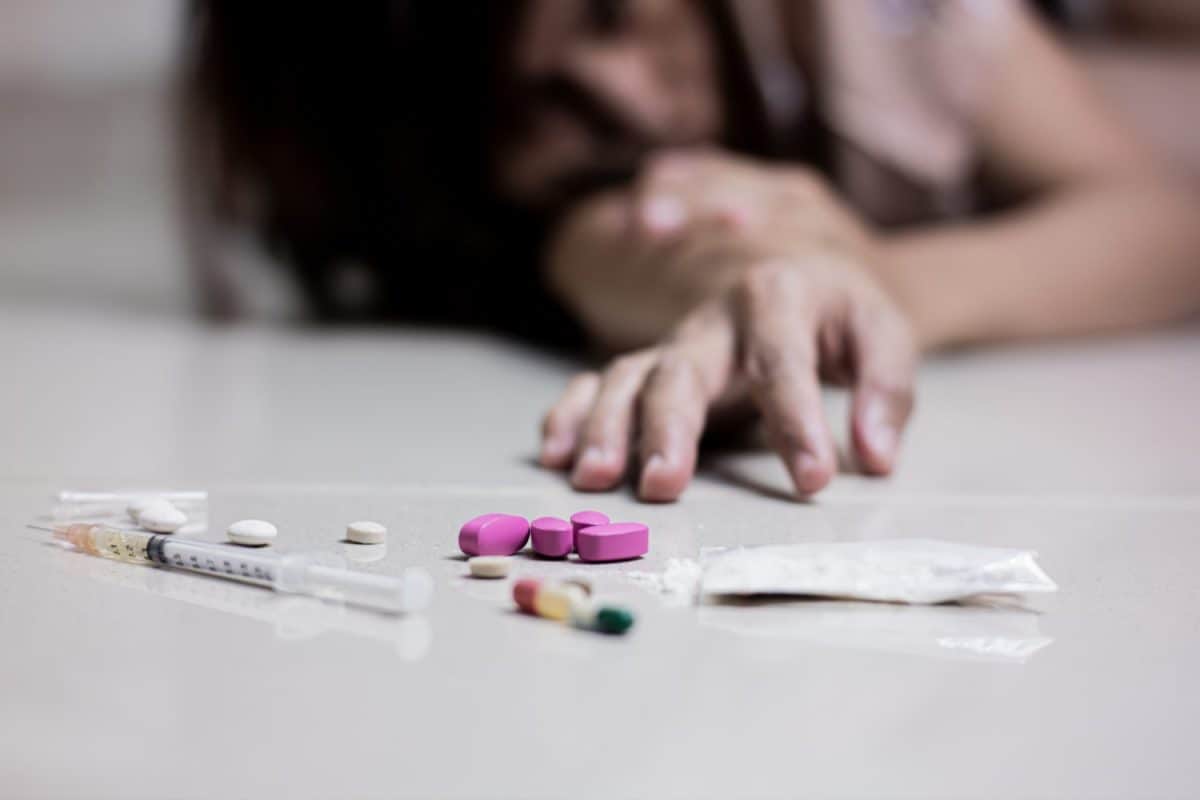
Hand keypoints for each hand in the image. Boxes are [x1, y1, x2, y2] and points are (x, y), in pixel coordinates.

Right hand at [540, 158, 917, 499]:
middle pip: (681, 368)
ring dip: (605, 427)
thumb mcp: (881, 334)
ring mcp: (674, 342)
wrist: (794, 273)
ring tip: (592, 478)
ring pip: (627, 376)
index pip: (782, 363)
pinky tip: (556, 453)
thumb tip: (877, 455)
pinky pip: (598, 381)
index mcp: (778, 298)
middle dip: (668, 426)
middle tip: (662, 484)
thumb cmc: (838, 313)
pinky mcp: (650, 365)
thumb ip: (885, 389)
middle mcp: (714, 319)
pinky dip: (572, 414)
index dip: (797, 423)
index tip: (814, 480)